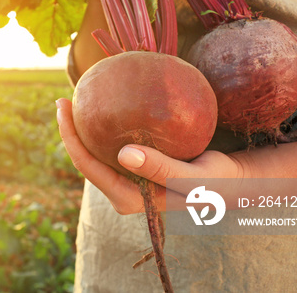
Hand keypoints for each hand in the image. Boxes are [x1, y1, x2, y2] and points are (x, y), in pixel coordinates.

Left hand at [55, 98, 250, 214]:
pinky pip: (113, 142)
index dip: (71, 139)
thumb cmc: (215, 181)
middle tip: (64, 100)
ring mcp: (129, 178)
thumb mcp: (192, 177)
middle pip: (86, 159)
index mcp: (129, 198)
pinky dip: (105, 123)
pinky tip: (104, 100)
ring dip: (84, 127)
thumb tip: (123, 154)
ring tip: (75, 98)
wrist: (233, 180)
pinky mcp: (137, 165)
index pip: (89, 167)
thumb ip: (160, 168)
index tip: (64, 108)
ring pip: (96, 150)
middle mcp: (123, 190)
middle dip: (71, 131)